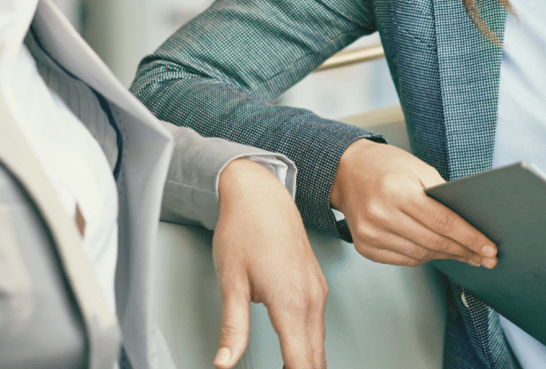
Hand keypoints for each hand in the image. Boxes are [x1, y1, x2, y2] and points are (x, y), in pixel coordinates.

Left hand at [212, 160, 327, 368]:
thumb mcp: (231, 282)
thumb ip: (233, 329)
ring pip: (320, 345)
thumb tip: (225, 362)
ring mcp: (318, 292)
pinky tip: (297, 356)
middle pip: (316, 359)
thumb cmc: (244, 230)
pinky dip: (310, 348)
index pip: (300, 363)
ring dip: (307, 364)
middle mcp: (312, 299)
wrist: (261, 194)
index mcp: (291, 302)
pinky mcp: (317, 287)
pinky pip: (319, 328)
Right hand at [330, 139, 496, 267]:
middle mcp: (381, 216)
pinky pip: (404, 260)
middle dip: (464, 251)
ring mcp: (370, 234)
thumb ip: (443, 196)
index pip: (443, 222)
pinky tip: (438, 253)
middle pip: (434, 242)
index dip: (470, 238)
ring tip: (466, 255)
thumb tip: (470, 223)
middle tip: (485, 257)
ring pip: (420, 255)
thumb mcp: (419, 169)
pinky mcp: (365, 246)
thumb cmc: (385, 166)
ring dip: (447, 257)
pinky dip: (424, 257)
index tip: (489, 248)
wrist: (346, 172)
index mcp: (397, 192)